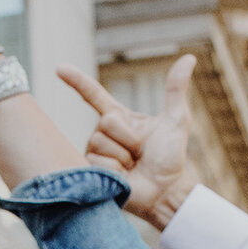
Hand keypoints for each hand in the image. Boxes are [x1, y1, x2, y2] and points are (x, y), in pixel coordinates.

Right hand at [59, 56, 200, 229]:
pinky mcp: (92, 172)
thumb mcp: (177, 120)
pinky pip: (97, 162)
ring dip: (123, 156)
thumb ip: (176, 89)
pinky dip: (116, 170)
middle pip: (105, 122)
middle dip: (128, 137)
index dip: (76, 81)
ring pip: (99, 142)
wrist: (166, 191)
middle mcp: (103, 133)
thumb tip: (188, 57)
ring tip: (133, 166)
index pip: (94, 95)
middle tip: (140, 152)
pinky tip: (124, 177)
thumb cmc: (171, 158)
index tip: (59, 68)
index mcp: (120, 118)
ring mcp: (96, 153)